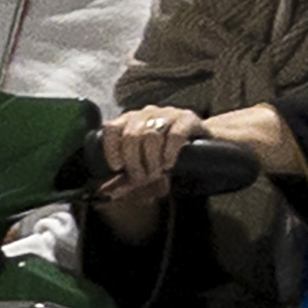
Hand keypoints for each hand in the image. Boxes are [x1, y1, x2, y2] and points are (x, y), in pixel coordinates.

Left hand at [95, 104, 210, 200]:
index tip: (117, 167)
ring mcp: (167, 113)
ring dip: (152, 160)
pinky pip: (174, 134)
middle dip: (134, 162)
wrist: (201, 144)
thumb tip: (106, 193)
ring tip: (157, 172)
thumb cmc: (165, 156)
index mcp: (130, 121)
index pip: (111, 128)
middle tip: (142, 177)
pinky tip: (169, 164)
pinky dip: (169, 153)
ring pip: (151, 135)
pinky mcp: (187, 118)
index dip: (111, 149)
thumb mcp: (143, 168)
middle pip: (131, 136)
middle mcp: (147, 113)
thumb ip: (124, 180)